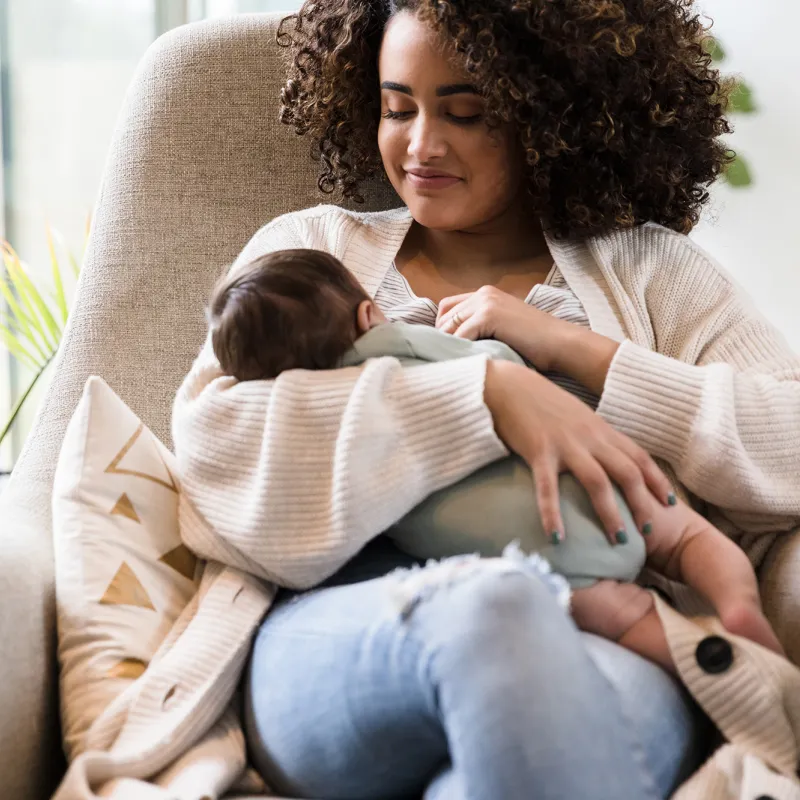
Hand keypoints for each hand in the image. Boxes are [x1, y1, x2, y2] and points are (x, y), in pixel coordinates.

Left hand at [437, 285, 619, 393]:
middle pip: (444, 316)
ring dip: (448, 346)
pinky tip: (465, 363)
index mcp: (486, 294)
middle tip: (446, 360)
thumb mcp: (503, 329)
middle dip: (442, 339)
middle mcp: (483, 293)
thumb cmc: (535, 344)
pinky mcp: (488, 314)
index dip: (442, 330)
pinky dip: (459, 350)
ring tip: (452, 364)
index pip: (447, 308)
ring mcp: (486, 302)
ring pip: (449, 326)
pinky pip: (460, 335)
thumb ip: (481, 328)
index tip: (445, 350)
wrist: (561, 343)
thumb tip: (451, 344)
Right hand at [483, 359, 673, 541]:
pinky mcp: (538, 451)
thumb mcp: (576, 418)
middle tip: (649, 533)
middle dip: (642, 504)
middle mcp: (589, 437)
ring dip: (611, 514)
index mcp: (600, 429)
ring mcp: (565, 444)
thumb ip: (592, 438)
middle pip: (627, 472)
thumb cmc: (540, 404)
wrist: (508, 386)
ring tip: (618, 542)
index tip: (669, 504)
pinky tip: (557, 538)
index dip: (657, 480)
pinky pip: (548, 488)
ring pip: (598, 482)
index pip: (639, 456)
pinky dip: (553, 515)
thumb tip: (605, 461)